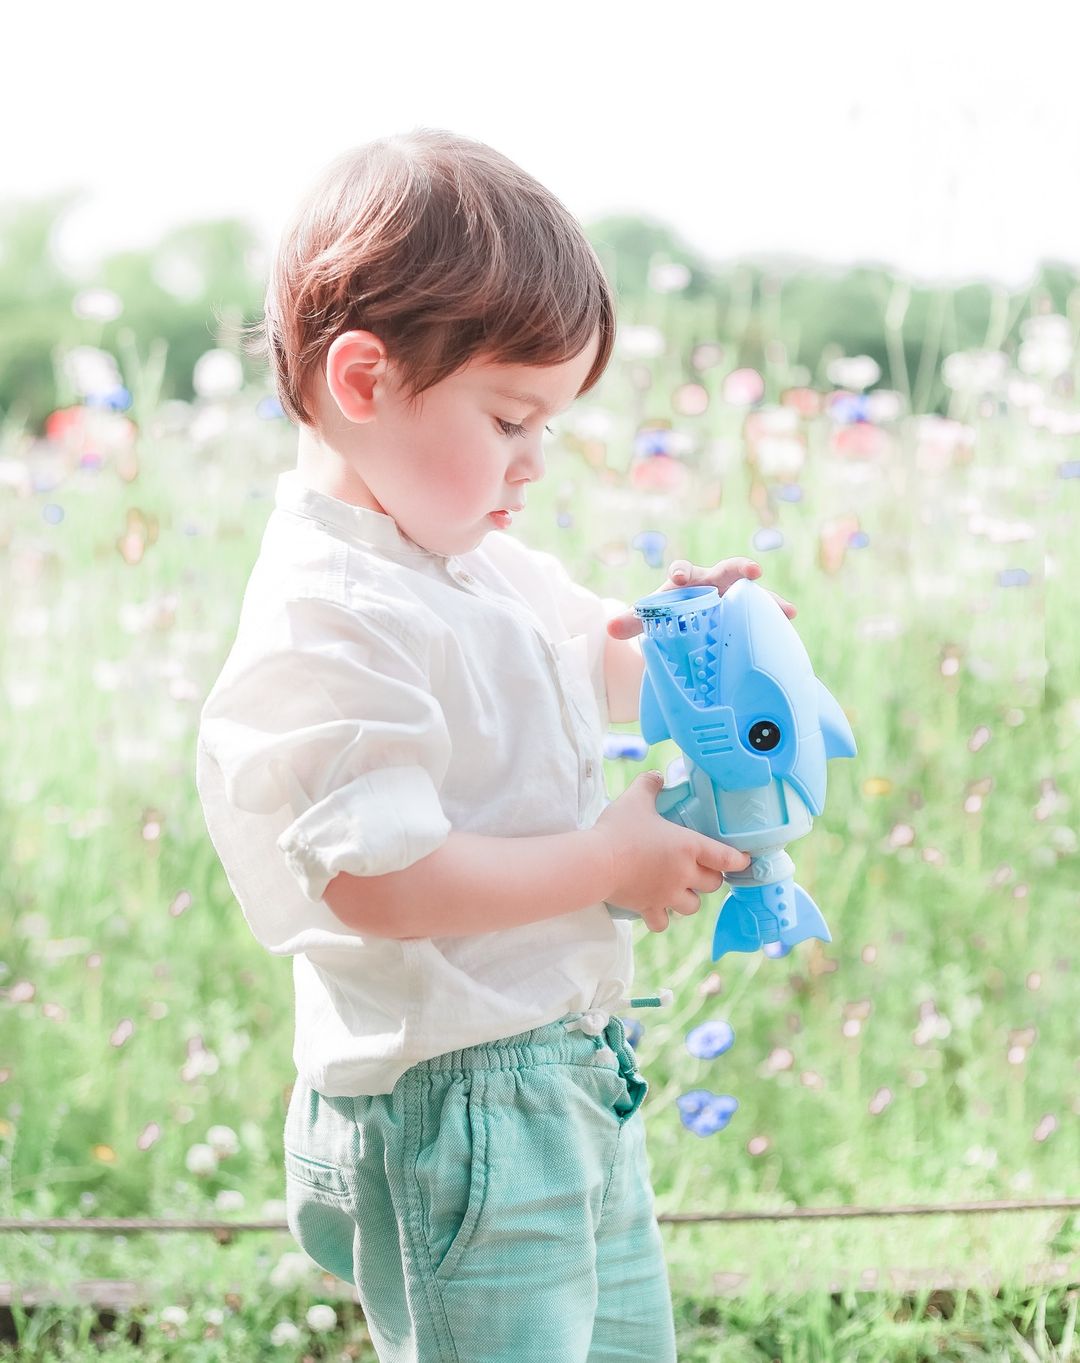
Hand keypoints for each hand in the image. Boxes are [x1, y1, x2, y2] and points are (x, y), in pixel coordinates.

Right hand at [592, 772, 751, 933]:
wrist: (596, 862)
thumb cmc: (618, 830)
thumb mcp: (635, 799)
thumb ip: (650, 785)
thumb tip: (657, 776)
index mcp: (688, 847)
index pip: (726, 857)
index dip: (739, 859)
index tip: (744, 859)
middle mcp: (683, 874)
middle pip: (714, 884)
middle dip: (711, 877)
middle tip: (701, 867)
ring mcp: (667, 895)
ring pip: (693, 906)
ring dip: (690, 898)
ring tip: (680, 888)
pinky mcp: (648, 908)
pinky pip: (663, 922)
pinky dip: (662, 918)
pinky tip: (656, 907)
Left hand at [606, 558, 795, 640]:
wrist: (690, 619)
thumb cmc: (671, 613)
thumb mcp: (651, 617)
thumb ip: (633, 620)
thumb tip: (609, 628)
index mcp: (687, 581)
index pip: (684, 570)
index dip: (682, 571)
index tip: (679, 577)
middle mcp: (714, 582)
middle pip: (727, 570)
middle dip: (739, 569)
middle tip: (753, 571)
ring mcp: (734, 596)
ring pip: (752, 593)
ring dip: (768, 599)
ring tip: (786, 609)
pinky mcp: (748, 612)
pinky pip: (763, 612)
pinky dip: (776, 616)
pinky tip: (789, 620)